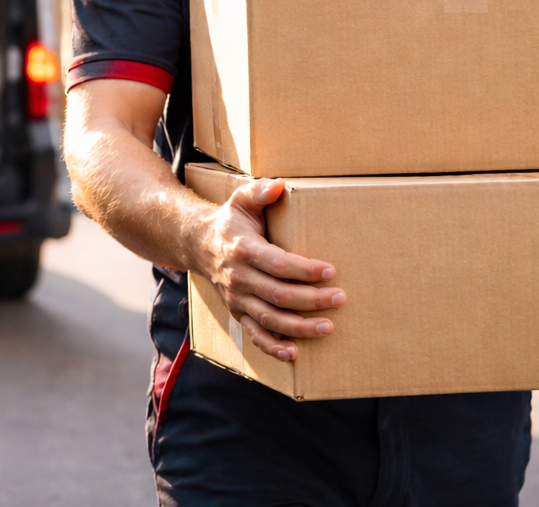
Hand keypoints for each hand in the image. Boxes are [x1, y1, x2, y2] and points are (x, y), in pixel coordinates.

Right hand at [195, 179, 344, 361]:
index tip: (330, 271)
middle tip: (340, 298)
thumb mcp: (240, 200)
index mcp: (244, 249)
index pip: (278, 264)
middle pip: (278, 294)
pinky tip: (294, 353)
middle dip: (311, 299)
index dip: (304, 270)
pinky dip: (273, 347)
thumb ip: (259, 192)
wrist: (198, 244)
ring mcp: (237, 298)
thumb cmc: (229, 221)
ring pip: (270, 319)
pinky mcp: (238, 312)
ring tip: (328, 327)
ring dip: (299, 327)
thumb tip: (279, 185)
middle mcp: (239, 277)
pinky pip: (255, 334)